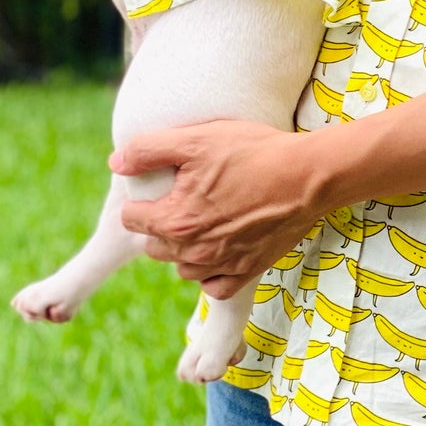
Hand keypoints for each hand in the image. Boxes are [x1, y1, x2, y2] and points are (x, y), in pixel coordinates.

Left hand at [111, 120, 327, 298]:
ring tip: (206, 220)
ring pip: (182, 267)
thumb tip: (116, 162)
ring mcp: (221, 266)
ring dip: (186, 249)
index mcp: (173, 220)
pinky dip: (212, 272)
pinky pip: (214, 286)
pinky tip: (222, 247)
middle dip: (161, 225)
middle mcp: (193, 251)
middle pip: (154, 246)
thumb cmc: (253, 152)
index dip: (141, 199)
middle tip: (185, 200)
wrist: (309, 177)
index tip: (163, 186)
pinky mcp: (247, 272)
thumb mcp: (196, 139)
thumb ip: (147, 150)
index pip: (130, 219)